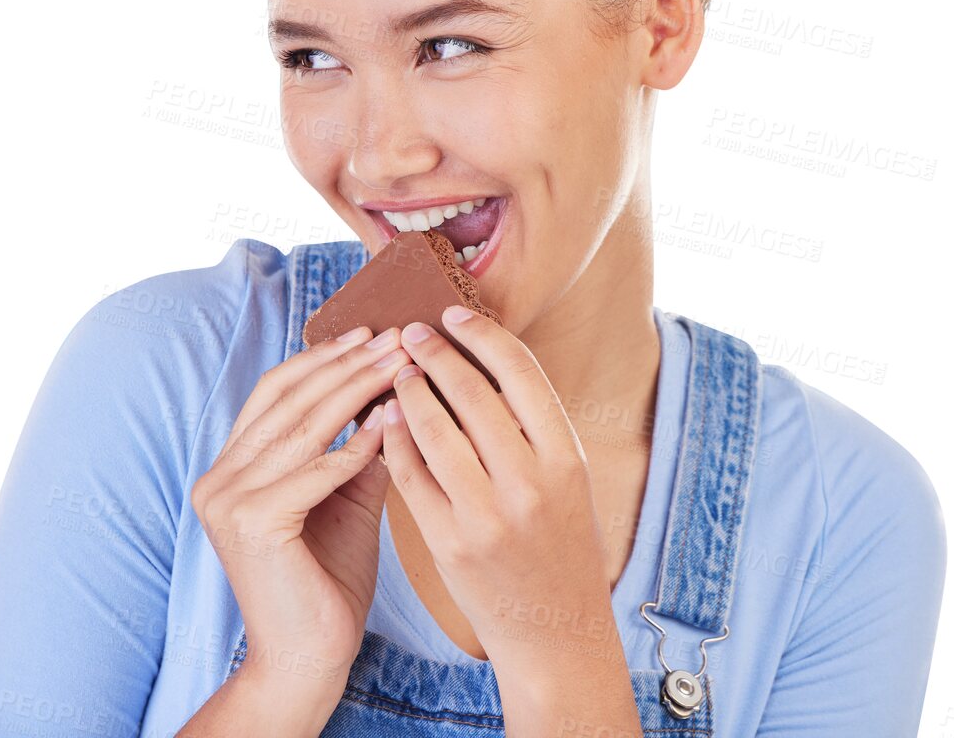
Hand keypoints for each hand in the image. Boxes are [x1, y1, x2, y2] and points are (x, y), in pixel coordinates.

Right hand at [190, 325, 409, 707]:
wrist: (307, 661)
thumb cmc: (328, 586)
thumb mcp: (346, 504)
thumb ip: (358, 453)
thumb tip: (394, 396)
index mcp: (230, 469)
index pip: (274, 394)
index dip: (321, 359)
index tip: (370, 334)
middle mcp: (218, 479)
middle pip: (286, 401)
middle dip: (345, 364)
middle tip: (393, 338)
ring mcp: (227, 500)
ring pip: (299, 428)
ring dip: (355, 391)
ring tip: (397, 366)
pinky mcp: (249, 523)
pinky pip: (311, 473)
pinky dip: (351, 447)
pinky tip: (387, 425)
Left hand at [382, 307, 636, 720]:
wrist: (557, 638)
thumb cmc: (563, 550)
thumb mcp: (569, 485)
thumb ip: (534, 430)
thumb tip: (485, 360)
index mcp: (567, 461)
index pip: (521, 374)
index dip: (482, 335)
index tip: (454, 314)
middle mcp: (530, 485)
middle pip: (471, 394)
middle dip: (434, 353)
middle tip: (409, 331)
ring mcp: (486, 516)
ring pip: (432, 430)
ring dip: (407, 391)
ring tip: (395, 372)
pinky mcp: (448, 542)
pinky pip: (410, 475)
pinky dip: (393, 440)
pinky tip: (384, 419)